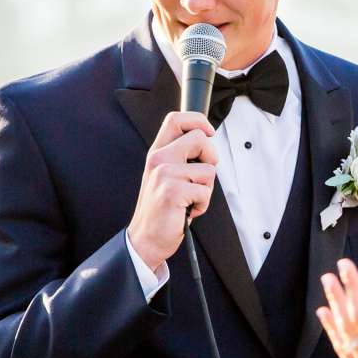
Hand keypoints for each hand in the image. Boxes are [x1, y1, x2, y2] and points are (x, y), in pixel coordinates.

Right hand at [125, 112, 217, 274]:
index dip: (198, 120)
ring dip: (207, 188)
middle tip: (201, 177)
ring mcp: (164, 173)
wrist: (146, 238)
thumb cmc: (161, 209)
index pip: (176, 119)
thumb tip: (207, 143)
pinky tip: (188, 210)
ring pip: (208, 169)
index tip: (209, 132)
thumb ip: (181, 157)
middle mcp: (159, 158)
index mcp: (158, 152)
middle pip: (200, 138)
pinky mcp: (172, 191)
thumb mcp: (166, 176)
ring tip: (190, 199)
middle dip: (211, 157)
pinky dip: (203, 204)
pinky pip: (205, 191)